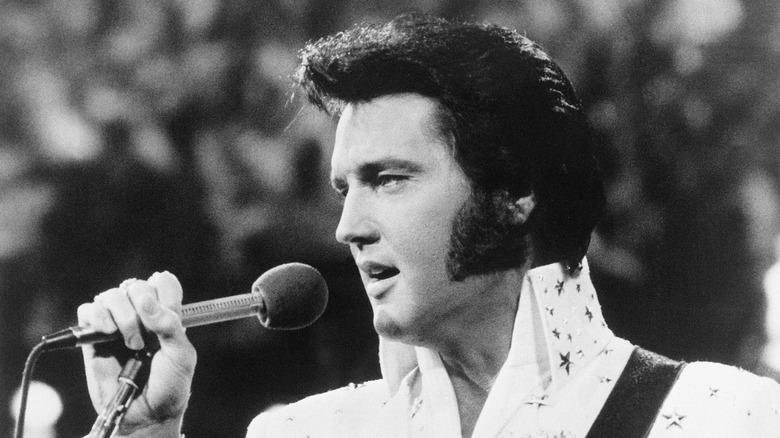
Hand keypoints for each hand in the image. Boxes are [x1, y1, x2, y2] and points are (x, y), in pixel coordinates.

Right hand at [77, 272, 196, 437]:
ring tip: (131, 343)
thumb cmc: (169, 384)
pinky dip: (97, 317)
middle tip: (146, 339)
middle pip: (136, 286)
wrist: (145, 413)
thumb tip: (145, 299)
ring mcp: (116, 324)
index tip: (167, 314)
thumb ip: (169, 324)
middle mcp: (140, 314)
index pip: (163, 282)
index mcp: (165, 314)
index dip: (164, 293)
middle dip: (142, 310)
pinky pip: (88, 311)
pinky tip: (107, 333)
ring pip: (111, 296)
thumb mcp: (181, 355)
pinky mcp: (93, 337)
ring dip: (122, 316)